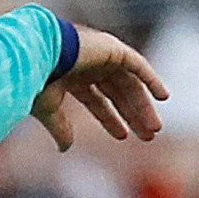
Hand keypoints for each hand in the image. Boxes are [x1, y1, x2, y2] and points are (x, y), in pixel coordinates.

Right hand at [31, 27, 168, 150]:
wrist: (35, 53)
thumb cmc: (35, 79)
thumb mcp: (47, 109)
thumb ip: (60, 128)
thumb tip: (65, 149)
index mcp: (71, 76)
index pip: (96, 100)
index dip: (110, 118)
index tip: (122, 136)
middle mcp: (88, 64)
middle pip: (118, 93)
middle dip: (132, 115)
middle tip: (148, 135)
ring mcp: (101, 54)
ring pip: (130, 83)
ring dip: (143, 105)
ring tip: (155, 128)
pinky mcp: (112, 48)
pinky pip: (138, 65)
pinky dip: (152, 79)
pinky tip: (163, 97)